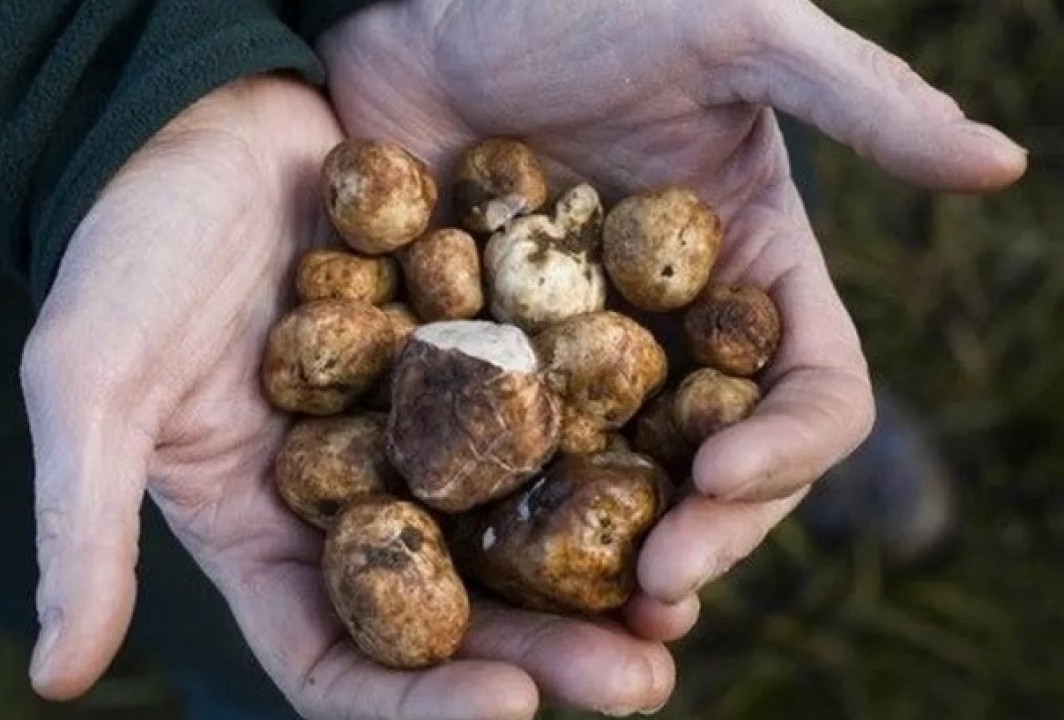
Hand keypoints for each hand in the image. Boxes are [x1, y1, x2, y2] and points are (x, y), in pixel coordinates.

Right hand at [20, 75, 670, 719]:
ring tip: (677, 603)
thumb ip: (81, 521)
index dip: (421, 701)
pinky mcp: (466, 355)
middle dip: (546, 654)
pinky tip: (677, 462)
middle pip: (457, 610)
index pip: (342, 657)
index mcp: (264, 534)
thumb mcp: (89, 383)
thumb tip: (55, 677)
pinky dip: (599, 444)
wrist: (193, 125)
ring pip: (516, 525)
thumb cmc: (124, 251)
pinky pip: (543, 414)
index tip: (510, 706)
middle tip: (643, 678)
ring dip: (595, 571)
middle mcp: (352, 499)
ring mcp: (416, 428)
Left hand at [319, 0, 1025, 695]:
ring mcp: (578, 355)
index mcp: (751, 270)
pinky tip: (487, 556)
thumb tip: (1000, 163)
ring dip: (616, 558)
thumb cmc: (581, 2)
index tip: (725, 476)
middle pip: (719, 467)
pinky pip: (509, 454)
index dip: (790, 447)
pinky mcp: (487, 361)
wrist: (427, 3)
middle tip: (657, 587)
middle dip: (706, 532)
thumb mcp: (733, 30)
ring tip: (592, 620)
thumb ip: (859, 99)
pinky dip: (511, 511)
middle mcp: (673, 331)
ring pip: (620, 485)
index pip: (810, 390)